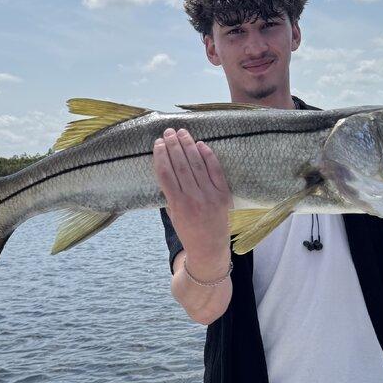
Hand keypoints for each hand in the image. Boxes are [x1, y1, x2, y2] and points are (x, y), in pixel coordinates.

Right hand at [152, 127, 233, 269]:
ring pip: (197, 164)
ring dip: (188, 145)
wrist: (210, 249)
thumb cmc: (188, 232)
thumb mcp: (173, 216)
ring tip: (182, 133)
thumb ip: (170, 194)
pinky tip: (201, 144)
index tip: (158, 143)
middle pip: (181, 165)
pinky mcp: (224, 195)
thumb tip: (167, 167)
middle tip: (168, 132)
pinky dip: (208, 156)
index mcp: (178, 205)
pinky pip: (216, 170)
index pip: (166, 173)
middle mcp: (194, 199)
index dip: (161, 156)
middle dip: (173, 146)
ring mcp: (210, 196)